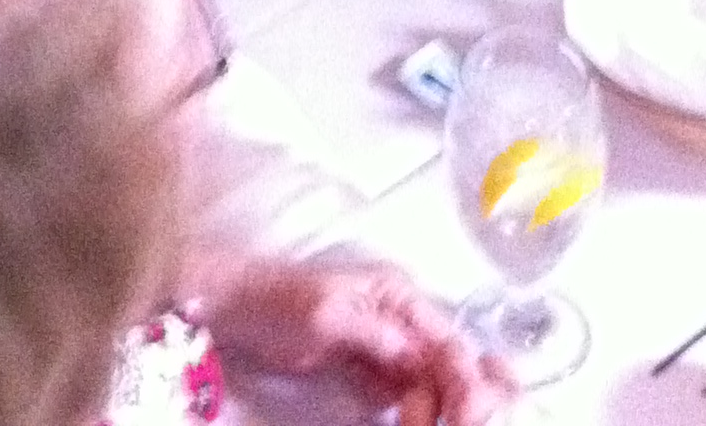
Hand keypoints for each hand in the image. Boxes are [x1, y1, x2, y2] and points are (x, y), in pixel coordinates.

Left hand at [207, 259, 513, 425]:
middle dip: (454, 394)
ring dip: (432, 407)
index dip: (462, 373)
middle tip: (458, 422)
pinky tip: (412, 421)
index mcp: (397, 293)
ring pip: (426, 381)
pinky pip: (401, 394)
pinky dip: (410, 410)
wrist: (238, 309)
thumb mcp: (328, 314)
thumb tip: (416, 355)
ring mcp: (385, 344)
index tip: (467, 409)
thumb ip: (375, 333)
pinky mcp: (368, 368)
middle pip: (443, 361)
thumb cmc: (281, 301)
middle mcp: (399, 317)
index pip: (445, 336)